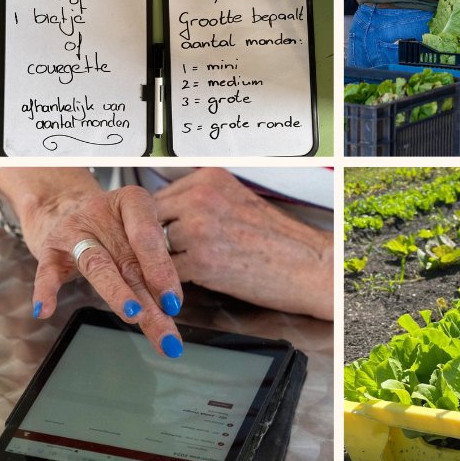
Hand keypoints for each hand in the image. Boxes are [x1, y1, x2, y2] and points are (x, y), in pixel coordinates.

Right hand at [21, 180, 184, 358]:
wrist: (66, 207)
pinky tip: (44, 310)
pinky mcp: (51, 251)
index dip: (162, 269)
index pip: (147, 236)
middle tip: (165, 324)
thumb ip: (152, 263)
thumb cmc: (112, 225)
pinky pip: (47, 272)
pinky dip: (45, 291)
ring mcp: (73, 232)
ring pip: (96, 265)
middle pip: (128, 260)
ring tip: (133, 315)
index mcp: (131, 202)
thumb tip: (170, 306)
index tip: (173, 302)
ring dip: (116, 292)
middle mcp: (101, 214)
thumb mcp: (135, 231)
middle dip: (149, 297)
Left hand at [152, 169, 332, 320]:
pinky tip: (194, 279)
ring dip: (166, 261)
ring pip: (157, 247)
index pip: (159, 196)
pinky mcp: (200, 261)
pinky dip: (175, 281)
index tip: (160, 232)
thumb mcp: (236, 199)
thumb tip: (168, 212)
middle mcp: (200, 198)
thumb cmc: (277, 238)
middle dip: (156, 240)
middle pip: (152, 220)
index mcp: (209, 179)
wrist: (307, 265)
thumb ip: (200, 200)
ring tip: (187, 267)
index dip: (158, 220)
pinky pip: (168, 272)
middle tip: (165, 254)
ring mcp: (198, 229)